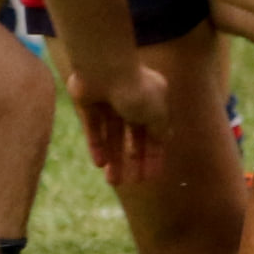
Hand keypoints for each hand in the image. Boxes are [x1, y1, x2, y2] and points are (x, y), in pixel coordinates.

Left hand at [68, 63, 169, 186]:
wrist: (103, 70)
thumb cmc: (135, 90)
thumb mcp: (157, 114)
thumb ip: (159, 131)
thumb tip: (163, 142)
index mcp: (154, 99)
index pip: (155, 132)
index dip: (154, 155)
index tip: (152, 176)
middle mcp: (133, 100)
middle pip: (133, 136)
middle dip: (133, 160)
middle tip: (132, 183)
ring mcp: (110, 102)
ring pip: (113, 136)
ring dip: (114, 158)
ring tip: (112, 181)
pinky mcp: (89, 105)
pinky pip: (94, 130)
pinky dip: (97, 146)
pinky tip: (99, 164)